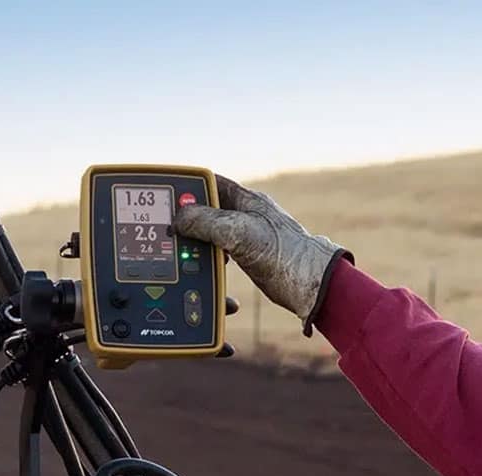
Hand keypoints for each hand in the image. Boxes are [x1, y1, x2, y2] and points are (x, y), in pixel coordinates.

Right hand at [174, 176, 350, 333]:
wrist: (314, 287)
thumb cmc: (286, 255)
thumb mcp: (239, 233)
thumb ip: (207, 222)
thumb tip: (179, 218)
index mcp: (246, 200)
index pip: (210, 182)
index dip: (188, 187)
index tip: (168, 198)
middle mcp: (245, 216)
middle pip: (206, 209)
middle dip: (187, 219)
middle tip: (169, 230)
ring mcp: (246, 238)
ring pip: (210, 234)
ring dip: (195, 243)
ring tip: (181, 252)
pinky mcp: (247, 259)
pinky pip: (218, 254)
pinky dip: (206, 260)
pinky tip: (201, 269)